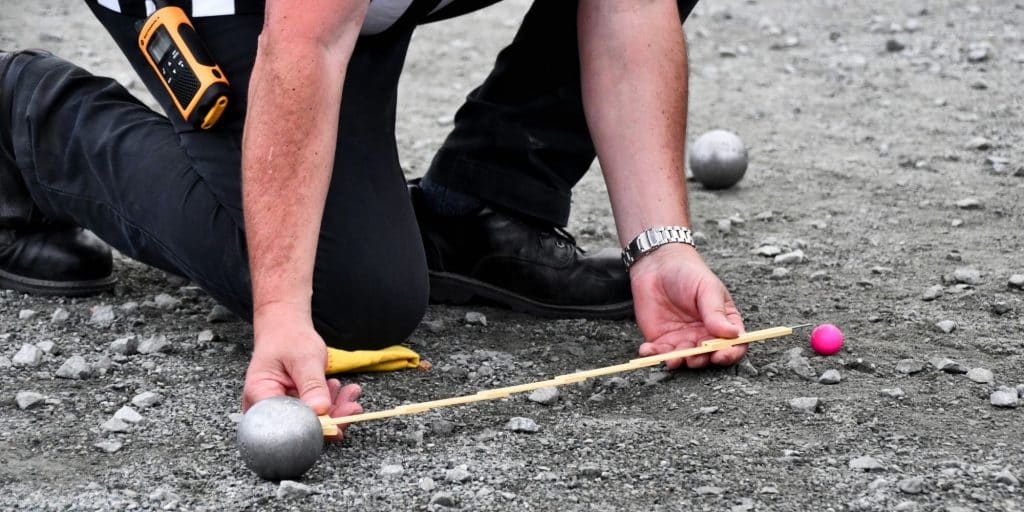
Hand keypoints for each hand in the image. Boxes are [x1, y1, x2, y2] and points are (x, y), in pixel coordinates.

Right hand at [240, 303, 363, 440]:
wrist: (285, 330)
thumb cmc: (288, 339)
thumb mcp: (304, 358)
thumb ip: (312, 385)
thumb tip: (320, 411)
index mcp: (260, 394)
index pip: (284, 423)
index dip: (311, 428)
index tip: (336, 424)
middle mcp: (266, 408)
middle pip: (298, 427)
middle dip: (330, 420)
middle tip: (352, 408)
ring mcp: (280, 409)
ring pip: (310, 422)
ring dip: (335, 410)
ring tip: (351, 393)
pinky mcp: (294, 407)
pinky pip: (314, 413)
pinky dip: (331, 404)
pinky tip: (343, 391)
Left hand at [630, 244, 745, 369]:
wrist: (657, 265)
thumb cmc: (689, 273)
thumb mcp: (707, 288)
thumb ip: (716, 312)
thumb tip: (733, 334)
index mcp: (723, 323)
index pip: (734, 344)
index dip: (730, 353)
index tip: (721, 355)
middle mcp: (705, 336)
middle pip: (708, 356)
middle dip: (701, 360)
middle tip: (694, 358)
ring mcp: (683, 339)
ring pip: (684, 359)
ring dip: (679, 362)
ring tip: (672, 359)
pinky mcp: (662, 340)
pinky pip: (660, 352)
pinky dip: (654, 355)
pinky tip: (648, 350)